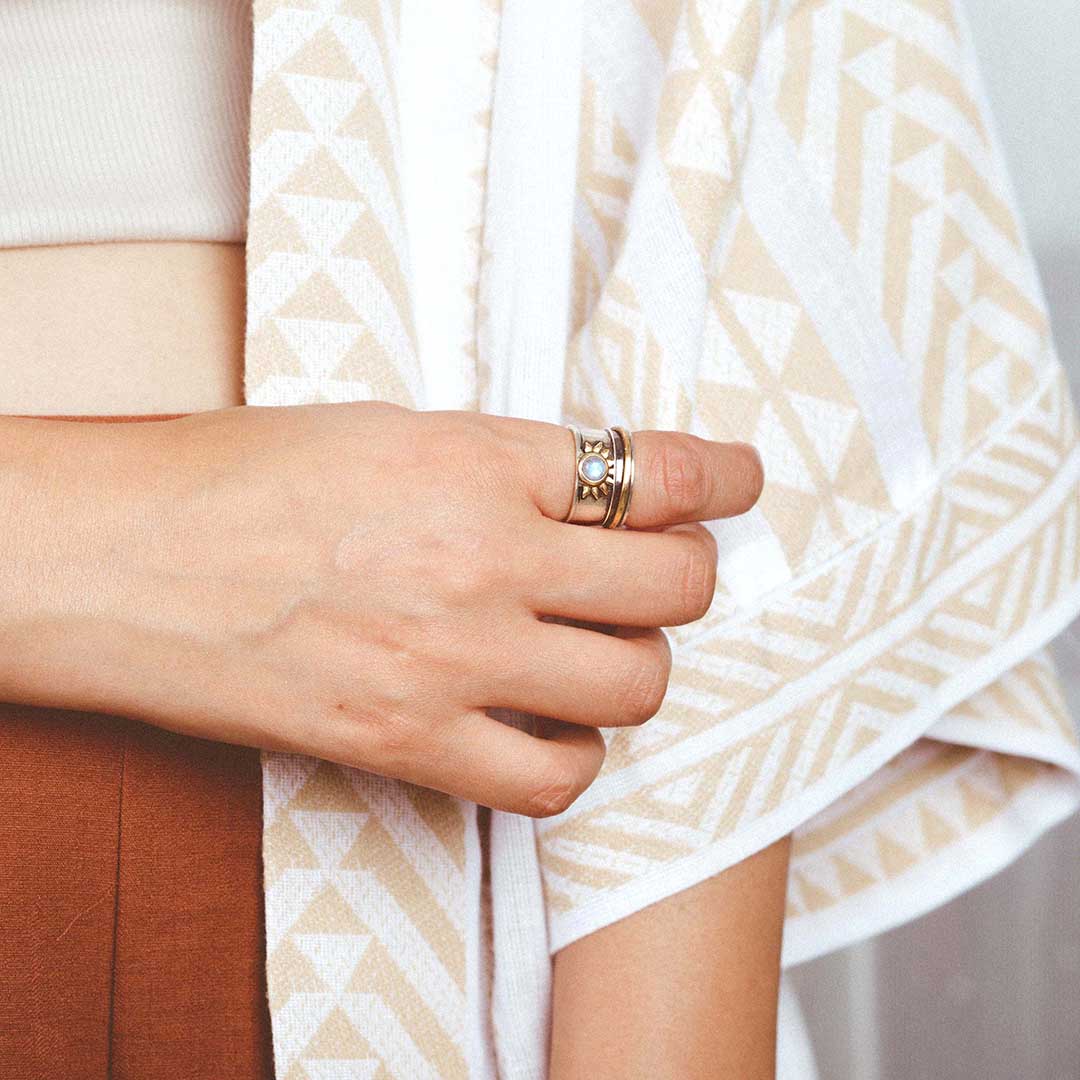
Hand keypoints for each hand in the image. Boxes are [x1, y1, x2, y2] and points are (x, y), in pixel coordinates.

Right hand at [0, 403, 762, 815]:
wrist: (128, 559)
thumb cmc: (242, 479)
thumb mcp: (390, 432)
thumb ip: (501, 465)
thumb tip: (591, 495)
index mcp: (477, 460)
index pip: (655, 470)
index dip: (724, 476)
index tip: (742, 482)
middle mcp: (482, 558)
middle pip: (674, 585)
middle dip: (689, 577)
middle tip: (660, 573)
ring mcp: (453, 658)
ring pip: (635, 685)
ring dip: (635, 667)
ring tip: (595, 651)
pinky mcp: (410, 741)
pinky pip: (554, 778)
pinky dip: (574, 757)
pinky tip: (549, 727)